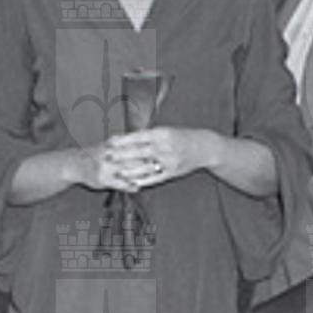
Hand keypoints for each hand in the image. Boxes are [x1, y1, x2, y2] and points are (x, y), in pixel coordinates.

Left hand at [101, 128, 216, 189]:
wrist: (205, 147)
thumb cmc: (183, 137)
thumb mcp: (167, 131)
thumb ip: (149, 135)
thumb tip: (129, 138)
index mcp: (163, 134)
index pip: (138, 137)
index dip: (123, 140)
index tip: (110, 142)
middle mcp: (165, 147)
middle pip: (139, 152)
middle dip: (122, 155)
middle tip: (107, 156)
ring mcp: (169, 161)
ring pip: (145, 167)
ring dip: (130, 170)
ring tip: (117, 171)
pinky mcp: (172, 172)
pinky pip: (155, 177)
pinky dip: (143, 180)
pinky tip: (132, 182)